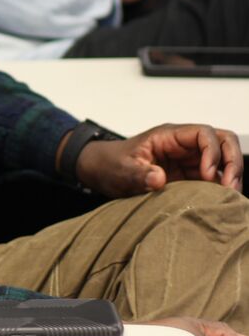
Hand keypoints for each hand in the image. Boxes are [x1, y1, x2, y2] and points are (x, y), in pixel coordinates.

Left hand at [75, 124, 242, 196]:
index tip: (209, 175)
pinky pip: (215, 177)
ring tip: (229, 197)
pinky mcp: (189, 176)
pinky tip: (220, 202)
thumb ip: (139, 174)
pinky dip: (222, 188)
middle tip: (229, 187)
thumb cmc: (111, 164)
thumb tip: (159, 179)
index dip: (212, 152)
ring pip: (223, 159)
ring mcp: (188, 160)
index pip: (204, 133)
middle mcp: (183, 145)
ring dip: (231, 175)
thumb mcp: (121, 170)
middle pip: (222, 141)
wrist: (102, 171)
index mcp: (169, 136)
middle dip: (232, 161)